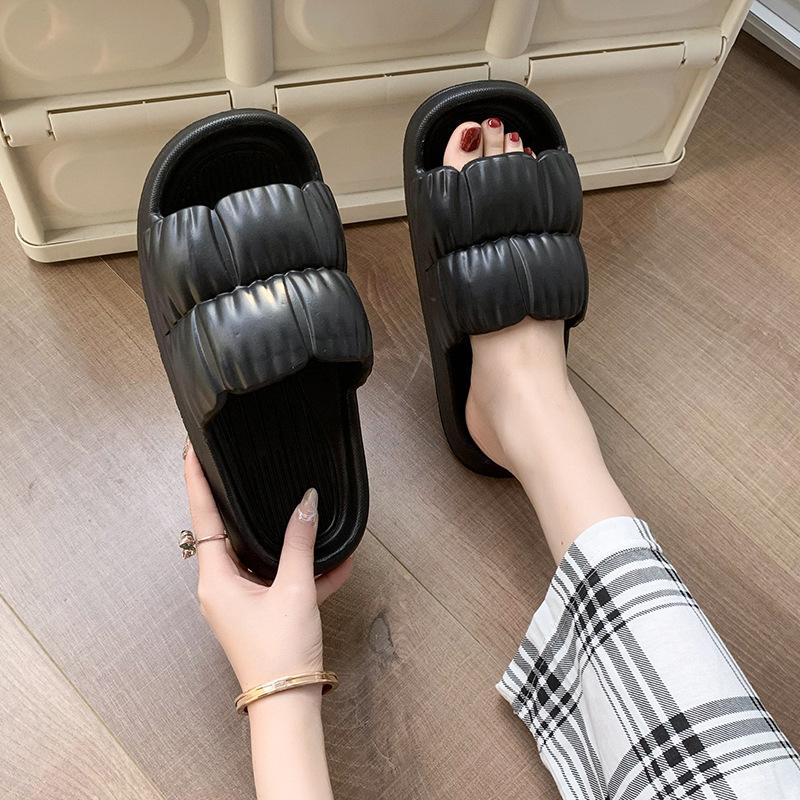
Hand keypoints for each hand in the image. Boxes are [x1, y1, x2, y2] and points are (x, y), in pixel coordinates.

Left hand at [183, 444, 352, 690]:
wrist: (289, 704)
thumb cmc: (280, 649)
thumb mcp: (293, 590)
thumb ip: (300, 542)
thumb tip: (308, 502)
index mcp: (215, 579)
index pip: (202, 518)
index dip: (196, 481)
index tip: (190, 450)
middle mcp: (220, 586)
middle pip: (228, 533)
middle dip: (239, 503)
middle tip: (242, 467)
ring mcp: (240, 599)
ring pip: (259, 555)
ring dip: (283, 539)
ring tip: (304, 511)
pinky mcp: (260, 611)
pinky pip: (279, 579)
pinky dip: (302, 570)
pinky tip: (337, 561)